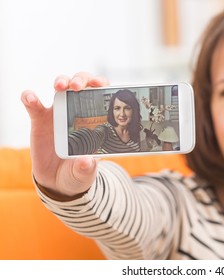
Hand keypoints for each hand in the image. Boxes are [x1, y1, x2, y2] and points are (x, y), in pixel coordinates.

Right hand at [21, 72, 108, 198]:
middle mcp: (78, 112)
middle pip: (81, 85)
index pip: (101, 95)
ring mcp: (59, 114)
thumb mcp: (85, 173)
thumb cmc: (78, 172)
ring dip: (61, 81)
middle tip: (78, 86)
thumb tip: (87, 161)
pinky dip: (30, 98)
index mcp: (95, 120)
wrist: (58, 181)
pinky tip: (30, 97)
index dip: (101, 85)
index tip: (100, 84)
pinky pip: (34, 105)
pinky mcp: (40, 120)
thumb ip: (87, 168)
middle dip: (81, 79)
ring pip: (61, 88)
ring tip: (60, 86)